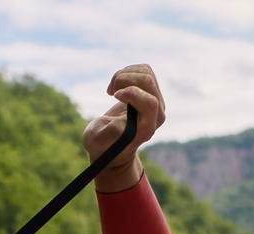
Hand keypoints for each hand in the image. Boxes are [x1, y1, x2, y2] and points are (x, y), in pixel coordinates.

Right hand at [83, 64, 166, 191]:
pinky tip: (116, 85)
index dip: (132, 93)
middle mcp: (156, 114)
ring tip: (111, 90)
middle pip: (148, 82)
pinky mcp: (151, 91)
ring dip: (124, 74)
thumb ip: (108, 134)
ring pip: (146, 72)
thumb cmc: (102, 144)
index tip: (114, 95)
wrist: (110, 142)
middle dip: (125, 79)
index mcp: (146, 128)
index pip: (150, 103)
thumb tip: (121, 123)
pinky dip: (126, 72)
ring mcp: (156, 101)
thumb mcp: (97, 142)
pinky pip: (143, 69)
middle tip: (110, 91)